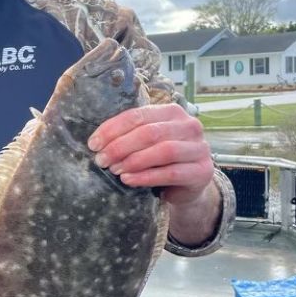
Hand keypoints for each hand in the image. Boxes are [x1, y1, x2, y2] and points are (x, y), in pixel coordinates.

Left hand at [87, 103, 212, 204]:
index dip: (113, 129)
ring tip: (115, 170)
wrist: (188, 184)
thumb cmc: (160, 159)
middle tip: (101, 160)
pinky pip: (171, 173)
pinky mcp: (203, 171)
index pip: (138, 115)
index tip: (93, 144)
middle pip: (149, 132)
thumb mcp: (146, 143)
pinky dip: (146, 177)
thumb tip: (96, 142)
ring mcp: (199, 148)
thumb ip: (129, 136)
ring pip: (163, 151)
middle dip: (120, 146)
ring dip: (134, 161)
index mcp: (172, 112)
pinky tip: (129, 180)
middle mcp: (189, 125)